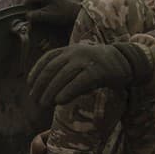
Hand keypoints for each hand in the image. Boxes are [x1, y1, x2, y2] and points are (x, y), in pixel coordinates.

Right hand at [23, 0, 80, 26]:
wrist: (77, 15)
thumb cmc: (65, 14)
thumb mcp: (50, 15)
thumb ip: (38, 15)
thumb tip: (27, 16)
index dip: (25, 4)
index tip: (24, 14)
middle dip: (29, 7)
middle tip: (28, 17)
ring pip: (36, 2)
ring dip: (34, 9)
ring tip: (34, 18)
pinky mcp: (51, 2)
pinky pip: (41, 4)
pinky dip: (39, 10)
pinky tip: (40, 17)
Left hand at [28, 42, 150, 105]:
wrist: (125, 61)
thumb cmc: (99, 65)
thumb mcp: (80, 62)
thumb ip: (64, 70)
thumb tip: (46, 89)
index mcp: (69, 49)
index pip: (47, 59)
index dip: (36, 72)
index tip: (30, 85)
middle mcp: (75, 53)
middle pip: (52, 69)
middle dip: (40, 85)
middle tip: (35, 99)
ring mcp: (86, 61)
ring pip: (62, 77)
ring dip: (50, 92)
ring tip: (44, 104)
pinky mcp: (97, 72)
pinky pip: (78, 83)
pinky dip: (67, 92)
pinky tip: (59, 102)